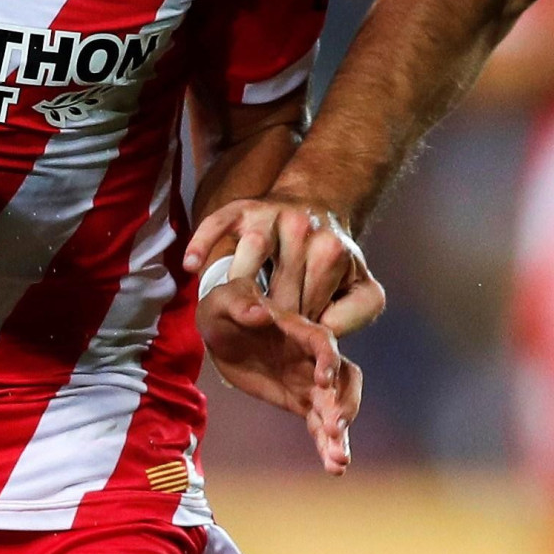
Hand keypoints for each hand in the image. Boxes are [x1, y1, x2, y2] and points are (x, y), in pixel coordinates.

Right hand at [184, 195, 386, 341]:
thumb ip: (354, 314)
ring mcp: (270, 216)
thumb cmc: (334, 262)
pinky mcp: (243, 208)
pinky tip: (191, 265)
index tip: (294, 348)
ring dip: (240, 285)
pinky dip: (203, 241)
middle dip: (272, 319)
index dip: (299, 333)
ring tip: (237, 314)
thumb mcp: (362, 289)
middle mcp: (302, 228)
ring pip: (249, 253)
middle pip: (276, 289)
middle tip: (265, 341)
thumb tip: (323, 331)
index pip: (309, 307)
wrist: (319, 205)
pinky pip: (218, 223)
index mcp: (331, 252)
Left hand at [196, 266, 366, 474]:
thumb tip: (259, 312)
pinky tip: (335, 468)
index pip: (322, 342)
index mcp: (297, 329)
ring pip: (335, 409)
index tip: (323, 381)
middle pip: (342, 379)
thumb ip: (241, 304)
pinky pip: (320, 426)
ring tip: (339, 461)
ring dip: (340, 434)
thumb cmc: (225, 308)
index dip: (328, 360)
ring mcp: (310, 383)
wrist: (221, 329)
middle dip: (344, 403)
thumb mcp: (224, 301)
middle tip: (335, 428)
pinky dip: (328, 446)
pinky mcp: (300, 402)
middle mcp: (312, 358)